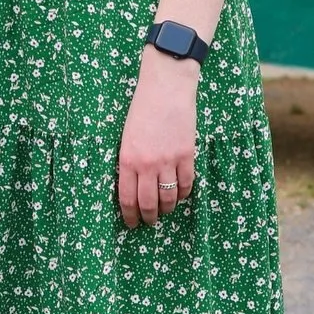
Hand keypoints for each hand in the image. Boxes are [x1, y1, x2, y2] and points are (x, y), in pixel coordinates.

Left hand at [117, 46, 199, 227]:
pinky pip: (187, 185)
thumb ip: (128, 160)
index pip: (127, 197)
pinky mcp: (187, 156)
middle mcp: (147, 165)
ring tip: (163, 211)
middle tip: (148, 222)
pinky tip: (179, 196)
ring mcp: (169, 162)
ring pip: (169, 198)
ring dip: (166, 209)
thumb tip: (131, 183)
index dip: (129, 215)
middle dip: (148, 217)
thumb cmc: (140, 110)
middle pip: (149, 203)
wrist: (165, 90)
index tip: (130, 223)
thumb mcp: (125, 136)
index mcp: (127, 159)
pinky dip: (183, 194)